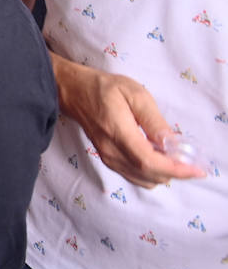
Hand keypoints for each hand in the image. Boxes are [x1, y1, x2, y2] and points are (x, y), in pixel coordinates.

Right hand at [55, 57, 205, 187]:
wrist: (73, 91)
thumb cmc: (103, 88)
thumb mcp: (134, 93)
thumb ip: (154, 120)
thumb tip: (172, 143)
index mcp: (118, 132)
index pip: (149, 162)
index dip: (175, 170)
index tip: (196, 170)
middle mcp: (111, 150)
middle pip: (149, 175)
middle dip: (174, 172)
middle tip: (189, 160)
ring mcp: (107, 157)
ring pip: (143, 180)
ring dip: (163, 174)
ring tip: (173, 158)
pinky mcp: (107, 159)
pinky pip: (134, 176)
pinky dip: (151, 174)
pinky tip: (157, 159)